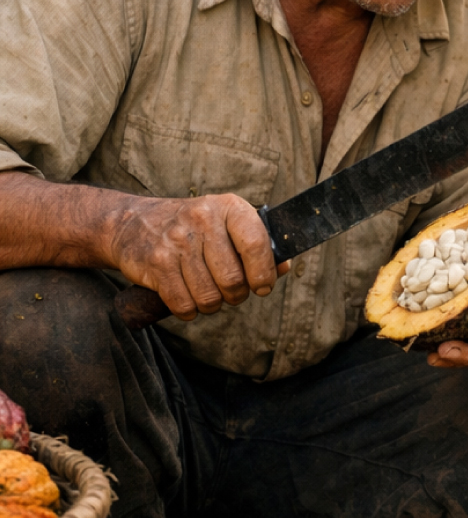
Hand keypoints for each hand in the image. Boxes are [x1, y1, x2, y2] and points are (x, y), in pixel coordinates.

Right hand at [108, 193, 285, 321]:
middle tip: (231, 293)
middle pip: (232, 278)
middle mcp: (202, 219)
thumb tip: (283, 267)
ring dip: (212, 304)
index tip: (263, 287)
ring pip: (208, 296)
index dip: (263, 272)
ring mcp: (177, 241)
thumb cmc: (192, 227)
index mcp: (228, 207)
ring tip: (208, 293)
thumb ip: (256, 243)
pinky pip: (183, 304)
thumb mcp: (226, 222)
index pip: (255, 243)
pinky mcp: (156, 262)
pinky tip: (189, 300)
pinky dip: (189, 311)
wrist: (134, 223)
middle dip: (236, 295)